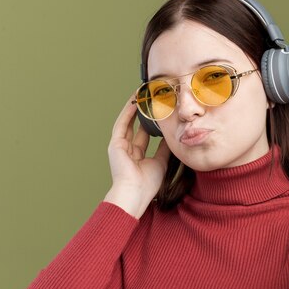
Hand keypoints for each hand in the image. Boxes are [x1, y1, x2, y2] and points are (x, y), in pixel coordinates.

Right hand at [104, 93, 170, 217]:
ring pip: (128, 123)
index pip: (145, 136)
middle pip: (136, 127)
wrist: (135, 193)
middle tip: (150, 100)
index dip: (152, 124)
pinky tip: (134, 102)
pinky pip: (122, 125)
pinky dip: (128, 113)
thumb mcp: (161, 162)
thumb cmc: (148, 184)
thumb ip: (165, 149)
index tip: (159, 113)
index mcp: (137, 157)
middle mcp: (127, 150)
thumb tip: (172, 136)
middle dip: (143, 114)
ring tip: (141, 95)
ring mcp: (120, 147)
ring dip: (134, 109)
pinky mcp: (115, 144)